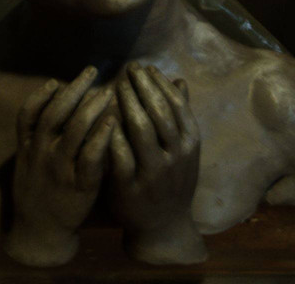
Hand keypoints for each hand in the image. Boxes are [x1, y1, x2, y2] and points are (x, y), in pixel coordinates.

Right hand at [5, 66, 114, 265]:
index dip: (43, 94)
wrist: (39, 232)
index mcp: (27, 147)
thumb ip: (35, 132)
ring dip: (91, 107)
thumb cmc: (38, 190)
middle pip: (56, 114)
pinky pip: (90, 157)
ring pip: (74, 131)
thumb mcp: (26, 161)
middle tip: (92, 71)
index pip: (29, 112)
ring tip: (107, 91)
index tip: (59, 79)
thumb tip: (53, 98)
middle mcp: (41, 154)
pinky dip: (101, 137)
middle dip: (74, 89)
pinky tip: (113, 122)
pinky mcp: (79, 185)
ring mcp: (59, 169)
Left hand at [110, 63, 205, 263]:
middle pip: (159, 112)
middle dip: (143, 86)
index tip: (146, 67)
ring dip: (128, 102)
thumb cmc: (172, 180)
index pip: (176, 105)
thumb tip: (178, 80)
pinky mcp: (131, 187)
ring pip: (141, 129)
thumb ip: (180, 115)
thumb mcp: (183, 149)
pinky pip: (121, 154)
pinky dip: (114, 133)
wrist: (164, 226)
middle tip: (129, 68)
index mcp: (189, 144)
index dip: (160, 83)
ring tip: (117, 85)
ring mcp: (154, 173)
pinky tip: (105, 115)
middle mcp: (175, 156)